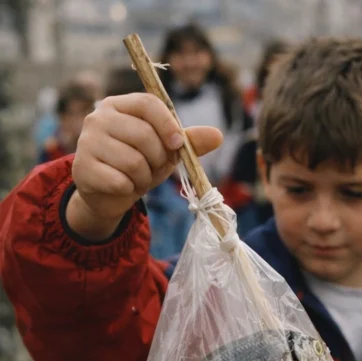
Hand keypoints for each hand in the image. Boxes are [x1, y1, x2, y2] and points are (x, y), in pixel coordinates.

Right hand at [68, 93, 222, 240]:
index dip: (169, 125)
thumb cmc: (141, 163)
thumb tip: (218, 135)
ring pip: (134, 162)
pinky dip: (130, 189)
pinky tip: (123, 186)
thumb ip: (190, 141)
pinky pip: (120, 181)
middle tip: (153, 166)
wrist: (110, 193)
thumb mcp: (167, 151)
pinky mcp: (82, 167)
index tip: (177, 144)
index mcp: (120, 105)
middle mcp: (98, 118)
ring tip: (138, 177)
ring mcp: (87, 141)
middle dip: (159, 159)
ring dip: (145, 177)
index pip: (149, 104)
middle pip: (144, 135)